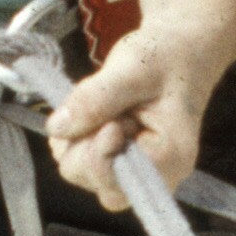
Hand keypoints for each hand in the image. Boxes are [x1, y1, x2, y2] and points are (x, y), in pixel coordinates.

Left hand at [46, 17, 216, 206]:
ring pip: (81, 172)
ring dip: (78, 136)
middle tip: (110, 108)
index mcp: (171, 158)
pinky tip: (97, 112)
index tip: (112, 118)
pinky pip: (77, 161)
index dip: (99, 151)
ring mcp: (134, 173)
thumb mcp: (133, 68)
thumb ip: (96, 99)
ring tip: (106, 106)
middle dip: (86, 142)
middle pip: (96, 182)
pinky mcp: (116, 164)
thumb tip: (57, 128)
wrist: (178, 53)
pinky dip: (75, 135)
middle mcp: (156, 176)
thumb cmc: (166, 58)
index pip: (118, 181)